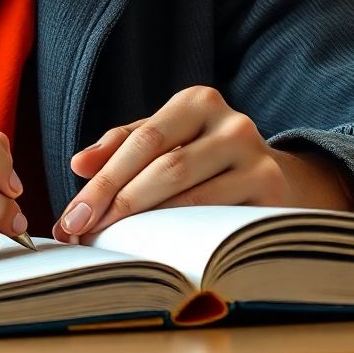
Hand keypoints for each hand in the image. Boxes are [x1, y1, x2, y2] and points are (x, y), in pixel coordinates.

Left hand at [53, 86, 353, 240]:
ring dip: (146, 225)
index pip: (141, 140)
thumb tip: (79, 164)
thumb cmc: (205, 157)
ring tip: (111, 244)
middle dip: (116, 204)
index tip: (72, 215)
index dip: (104, 180)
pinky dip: (184, 235)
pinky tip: (158, 251)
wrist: (281, 179)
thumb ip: (121, 145)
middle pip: (164, 167)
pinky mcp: (274, 194)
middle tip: (82, 234)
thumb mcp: (166, 139)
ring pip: (191, 196)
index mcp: (197, 101)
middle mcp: (231, 123)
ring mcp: (258, 158)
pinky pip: (218, 219)